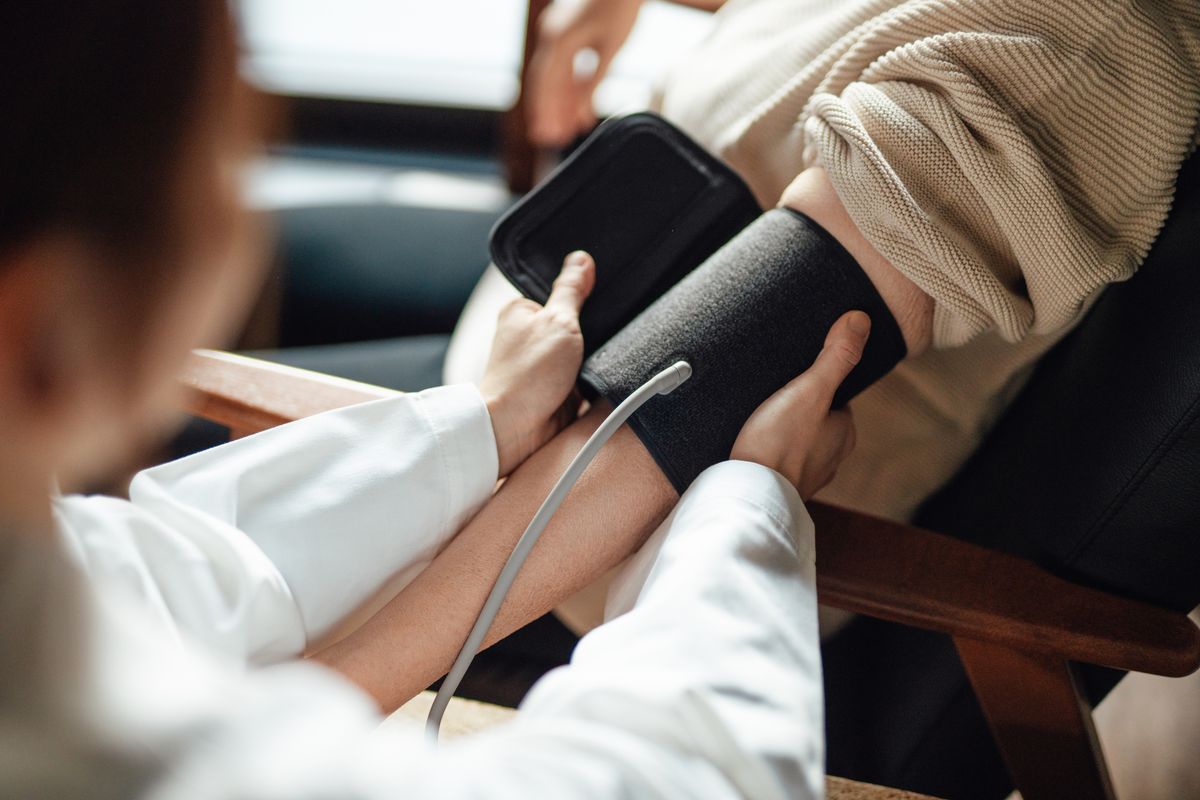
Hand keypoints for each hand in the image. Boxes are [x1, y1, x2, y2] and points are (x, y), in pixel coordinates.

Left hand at [480, 251, 595, 475]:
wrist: (515, 429)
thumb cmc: (526, 375)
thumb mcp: (558, 321)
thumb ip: (572, 291)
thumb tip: (581, 259)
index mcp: (522, 312)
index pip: (561, 293)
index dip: (584, 298)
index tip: (601, 302)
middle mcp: (529, 336)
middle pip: (575, 324)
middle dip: (591, 332)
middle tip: (596, 338)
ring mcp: (543, 365)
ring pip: (583, 353)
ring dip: (594, 359)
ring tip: (595, 362)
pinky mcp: (557, 389)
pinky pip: (585, 378)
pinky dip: (594, 380)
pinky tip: (598, 381)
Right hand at [527, 0, 643, 146]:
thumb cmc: (621, 7)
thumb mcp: (611, 48)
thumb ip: (593, 82)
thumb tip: (581, 115)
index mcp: (559, 40)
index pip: (546, 85)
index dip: (546, 113)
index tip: (548, 136)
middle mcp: (551, 36)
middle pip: (545, 82)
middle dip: (549, 113)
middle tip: (551, 140)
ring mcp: (557, 32)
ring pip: (554, 76)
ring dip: (560, 103)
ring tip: (566, 129)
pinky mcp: (568, 32)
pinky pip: (564, 66)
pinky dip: (571, 87)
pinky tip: (579, 109)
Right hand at [730, 311, 870, 499]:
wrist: (748, 495)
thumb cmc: (779, 444)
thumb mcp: (809, 390)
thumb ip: (835, 357)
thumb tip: (861, 320)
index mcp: (844, 433)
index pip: (837, 398)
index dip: (815, 384)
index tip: (793, 379)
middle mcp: (832, 457)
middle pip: (817, 419)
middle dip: (797, 408)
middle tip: (770, 397)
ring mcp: (808, 475)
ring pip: (799, 442)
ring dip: (782, 432)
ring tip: (759, 420)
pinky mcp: (782, 486)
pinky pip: (780, 460)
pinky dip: (770, 452)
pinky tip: (753, 445)